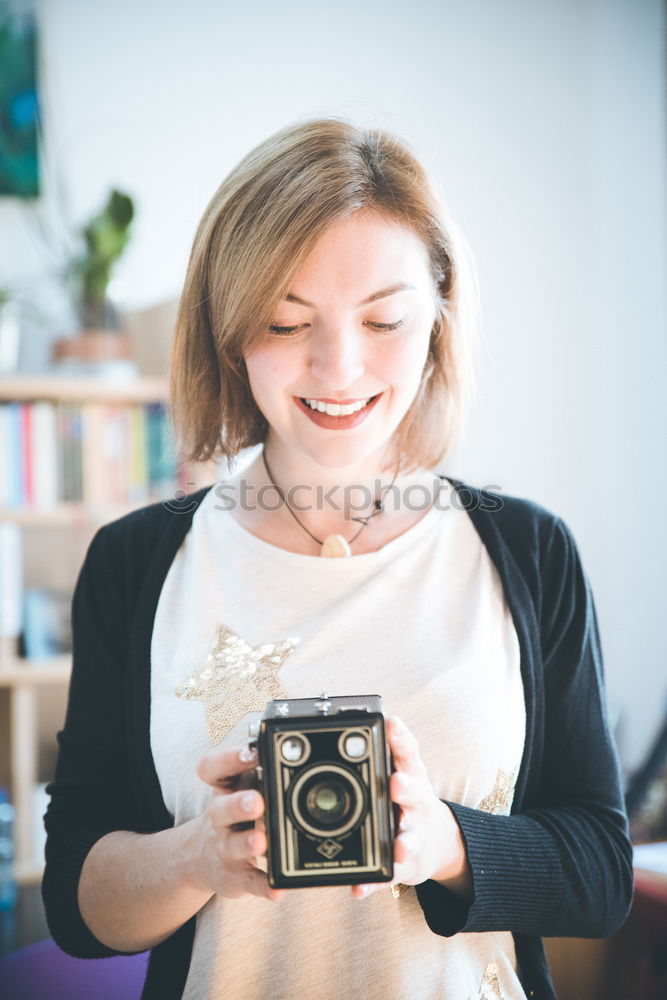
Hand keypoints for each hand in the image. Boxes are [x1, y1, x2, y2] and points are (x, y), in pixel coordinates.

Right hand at [188, 744, 284, 901]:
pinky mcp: (234, 876)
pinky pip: (249, 882)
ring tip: (262, 841)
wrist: (197, 858)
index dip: (229, 759)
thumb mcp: (238, 786)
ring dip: (248, 843)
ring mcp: (225, 847)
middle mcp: (220, 816)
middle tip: (256, 801)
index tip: (250, 752)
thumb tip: (298, 748)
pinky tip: (277, 889)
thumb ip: (261, 770)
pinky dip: (263, 886)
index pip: (213, 768)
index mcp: (224, 788)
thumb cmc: (232, 812)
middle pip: (222, 808)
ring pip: (233, 845)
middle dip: (238, 804)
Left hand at [351, 716, 471, 899]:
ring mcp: (414, 835)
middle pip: (413, 792)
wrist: (438, 841)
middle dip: (405, 788)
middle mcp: (416, 803)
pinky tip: (358, 887)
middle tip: (396, 783)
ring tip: (397, 846)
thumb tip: (360, 719)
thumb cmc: (405, 798)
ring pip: (409, 837)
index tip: (391, 723)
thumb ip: (384, 751)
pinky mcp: (406, 865)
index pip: (407, 752)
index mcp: (409, 775)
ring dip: (403, 841)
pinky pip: (388, 875)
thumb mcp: (401, 770)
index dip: (401, 738)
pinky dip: (373, 882)